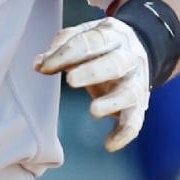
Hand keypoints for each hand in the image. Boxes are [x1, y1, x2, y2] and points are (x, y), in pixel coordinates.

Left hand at [34, 16, 150, 152]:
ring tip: (93, 110)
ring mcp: (137, 82)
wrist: (138, 49)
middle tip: (71, 80)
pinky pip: (135, 121)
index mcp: (113, 35)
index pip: (91, 42)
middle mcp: (130, 57)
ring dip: (113, 102)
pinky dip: (125, 134)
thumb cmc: (99, 45)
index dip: (67, 54)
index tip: (45, 66)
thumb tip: (39, 64)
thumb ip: (61, 46)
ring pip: (130, 93)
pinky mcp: (139, 104)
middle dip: (94, 72)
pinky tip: (110, 145)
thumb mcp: (82, 35)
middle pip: (115, 64)